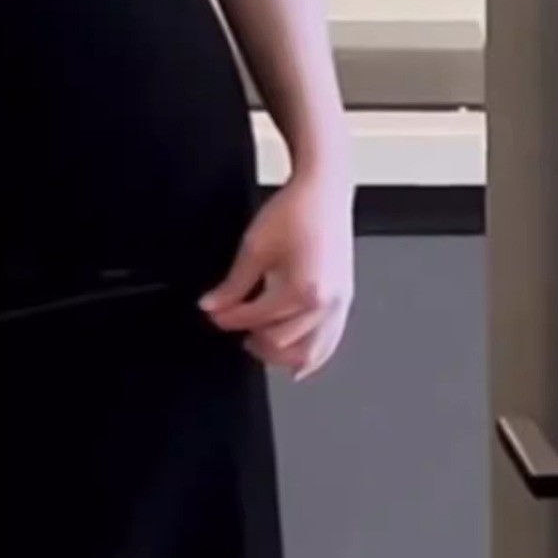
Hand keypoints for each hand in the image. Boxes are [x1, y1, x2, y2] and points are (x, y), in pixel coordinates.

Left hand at [199, 169, 354, 379]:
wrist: (324, 192)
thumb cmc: (296, 212)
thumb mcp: (255, 246)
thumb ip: (233, 283)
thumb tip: (213, 305)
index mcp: (301, 290)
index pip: (256, 318)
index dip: (229, 319)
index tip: (213, 314)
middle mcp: (325, 303)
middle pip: (282, 342)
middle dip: (254, 339)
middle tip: (233, 327)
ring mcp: (339, 304)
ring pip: (310, 351)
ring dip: (281, 355)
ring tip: (259, 346)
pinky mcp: (344, 300)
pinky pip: (330, 341)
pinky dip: (313, 356)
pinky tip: (299, 364)